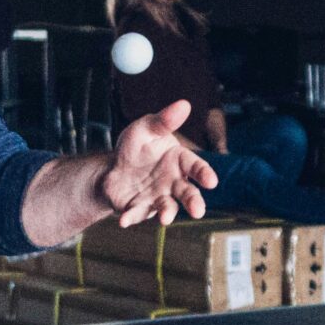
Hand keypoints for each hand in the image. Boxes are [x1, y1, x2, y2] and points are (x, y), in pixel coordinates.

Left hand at [100, 100, 215, 226]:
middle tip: (198, 212)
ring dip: (168, 213)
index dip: (204, 174)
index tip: (211, 181)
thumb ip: (163, 120)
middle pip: (188, 193)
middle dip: (194, 202)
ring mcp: (158, 197)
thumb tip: (183, 104)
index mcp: (179, 161)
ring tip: (165, 219)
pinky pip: (137, 214)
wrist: (113, 168)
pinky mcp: (140, 208)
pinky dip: (132, 217)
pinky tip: (123, 220)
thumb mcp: (145, 128)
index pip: (196, 166)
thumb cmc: (136, 147)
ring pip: (168, 207)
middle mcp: (173, 182)